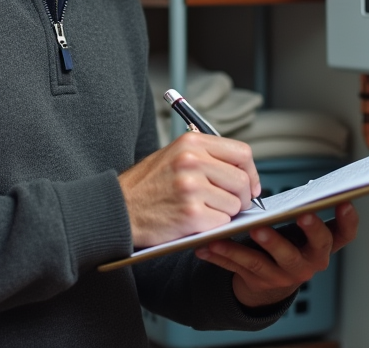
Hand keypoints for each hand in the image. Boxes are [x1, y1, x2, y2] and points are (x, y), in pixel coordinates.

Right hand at [118, 132, 261, 246]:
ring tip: (204, 211)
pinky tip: (195, 222)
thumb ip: (206, 157)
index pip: (242, 153)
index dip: (251, 172)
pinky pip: (221, 222)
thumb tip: (241, 171)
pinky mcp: (190, 214)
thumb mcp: (173, 156)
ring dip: (225, 213)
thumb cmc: (146, 186)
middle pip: (242, 180)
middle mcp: (192, 161)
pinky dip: (213, 226)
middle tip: (232, 205)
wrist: (117, 209)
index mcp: (191, 142)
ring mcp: (191, 188)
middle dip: (243, 197)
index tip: (249, 185)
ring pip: (234, 204)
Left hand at [194, 202, 358, 308]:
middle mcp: (308, 263)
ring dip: (244, 248)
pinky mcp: (259, 282)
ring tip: (230, 234)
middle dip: (301, 233)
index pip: (344, 235)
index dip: (348, 220)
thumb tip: (301, 183)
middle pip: (308, 250)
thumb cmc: (288, 242)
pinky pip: (237, 268)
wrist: (270, 282)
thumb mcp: (301, 228)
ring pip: (264, 261)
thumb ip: (301, 208)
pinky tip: (206, 246)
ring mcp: (283, 275)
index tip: (344, 202)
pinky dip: (220, 256)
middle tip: (298, 215)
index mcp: (322, 246)